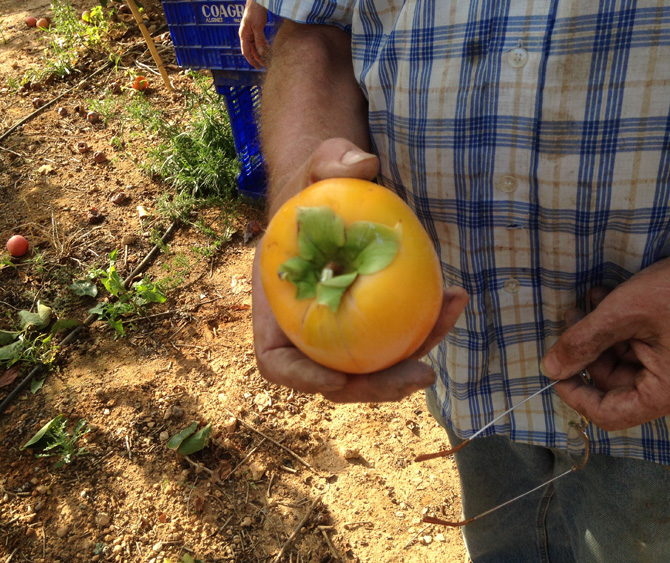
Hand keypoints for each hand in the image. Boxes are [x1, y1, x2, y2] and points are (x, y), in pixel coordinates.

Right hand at [239, 0, 269, 68]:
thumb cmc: (255, 11)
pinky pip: (260, 40)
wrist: (258, 0)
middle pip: (252, 50)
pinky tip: (269, 49)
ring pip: (256, 45)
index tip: (258, 67)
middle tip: (266, 65)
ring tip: (268, 59)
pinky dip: (264, 45)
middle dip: (258, 58)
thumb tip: (261, 53)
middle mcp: (246, 35)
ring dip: (261, 52)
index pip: (246, 52)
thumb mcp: (258, 26)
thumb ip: (259, 40)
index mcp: (244, 35)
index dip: (251, 61)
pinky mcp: (257, 29)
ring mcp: (251, 32)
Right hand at [252, 138, 468, 402]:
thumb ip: (329, 161)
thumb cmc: (315, 185)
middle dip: (377, 385)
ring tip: (452, 313)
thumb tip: (365, 164)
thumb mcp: (317, 164)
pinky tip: (456, 296)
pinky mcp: (371, 320)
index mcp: (277, 307)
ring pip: (373, 364)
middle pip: (334, 377)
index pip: (277, 361)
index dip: (303, 378)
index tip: (338, 380)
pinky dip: (426, 325)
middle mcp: (306, 327)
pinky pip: (396, 337)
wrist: (333, 194)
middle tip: (423, 371)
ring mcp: (340, 328)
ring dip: (413, 353)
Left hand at [541, 257, 669, 430]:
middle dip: (586, 349)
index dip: (575, 396)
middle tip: (571, 316)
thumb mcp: (624, 312)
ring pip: (619, 359)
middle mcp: (669, 384)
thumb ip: (583, 341)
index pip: (610, 414)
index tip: (555, 370)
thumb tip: (551, 368)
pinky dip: (616, 324)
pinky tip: (604, 297)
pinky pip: (635, 344)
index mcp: (665, 391)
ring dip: (597, 331)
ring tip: (588, 301)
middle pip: (610, 382)